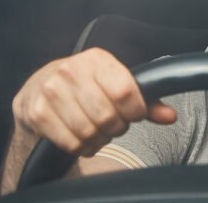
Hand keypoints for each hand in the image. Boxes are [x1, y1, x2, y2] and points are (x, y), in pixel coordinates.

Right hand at [11, 48, 176, 156]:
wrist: (37, 89)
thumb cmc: (85, 87)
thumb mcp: (115, 84)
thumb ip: (146, 100)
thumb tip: (170, 116)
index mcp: (97, 59)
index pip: (125, 92)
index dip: (135, 111)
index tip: (133, 115)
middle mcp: (70, 71)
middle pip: (107, 116)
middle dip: (117, 128)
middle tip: (114, 126)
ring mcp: (51, 92)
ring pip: (89, 132)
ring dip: (100, 140)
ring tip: (98, 132)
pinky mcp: (37, 113)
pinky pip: (71, 143)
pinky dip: (82, 147)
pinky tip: (82, 138)